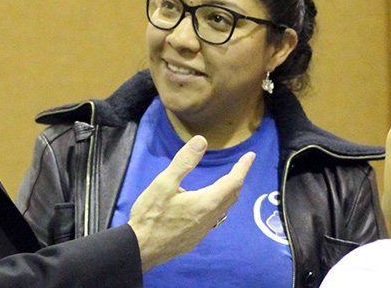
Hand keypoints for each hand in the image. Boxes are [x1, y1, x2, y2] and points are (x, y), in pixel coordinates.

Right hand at [127, 135, 253, 271]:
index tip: (250, 156)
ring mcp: (202, 231)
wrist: (139, 249)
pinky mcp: (194, 240)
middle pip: (231, 196)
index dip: (243, 168)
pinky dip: (217, 206)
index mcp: (206, 202)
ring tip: (226, 183)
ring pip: (223, 210)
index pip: (233, 182)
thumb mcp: (164, 183)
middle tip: (240, 166)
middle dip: (237, 179)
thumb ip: (184, 162)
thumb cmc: (150, 215)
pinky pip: (213, 220)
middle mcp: (209, 218)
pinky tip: (206, 205)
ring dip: (228, 194)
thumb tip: (202, 141)